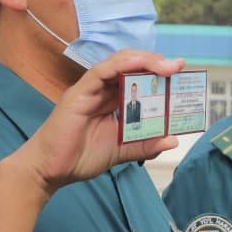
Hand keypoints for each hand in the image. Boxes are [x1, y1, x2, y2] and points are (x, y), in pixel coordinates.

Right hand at [14, 50, 183, 193]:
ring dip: (145, 61)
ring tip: (167, 66)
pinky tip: (140, 64)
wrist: (50, 171)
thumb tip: (173, 140)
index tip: (180, 73)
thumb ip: (146, 144)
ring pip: (119, 62)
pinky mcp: (79, 92)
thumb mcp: (123, 150)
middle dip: (157, 63)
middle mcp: (102, 89)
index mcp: (112, 100)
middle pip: (132, 65)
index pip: (138, 78)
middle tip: (179, 67)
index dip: (158, 72)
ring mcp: (90, 89)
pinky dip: (122, 65)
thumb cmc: (80, 157)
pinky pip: (101, 71)